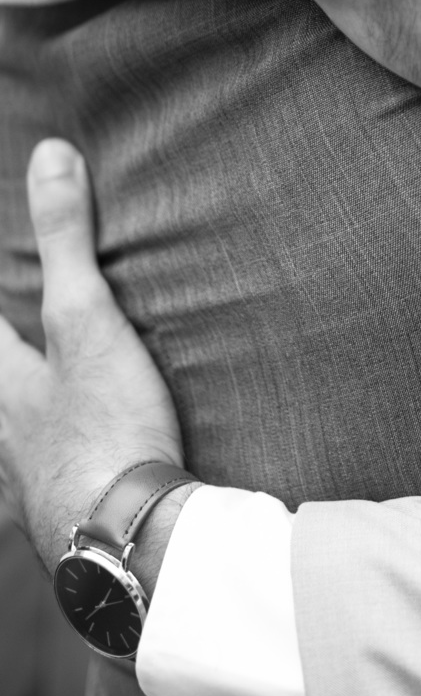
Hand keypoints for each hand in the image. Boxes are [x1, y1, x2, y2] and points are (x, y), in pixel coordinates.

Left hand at [0, 140, 190, 584]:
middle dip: (13, 356)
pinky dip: (54, 454)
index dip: (1, 302)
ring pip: (12, 433)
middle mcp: (2, 433)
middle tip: (26, 341)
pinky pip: (44, 474)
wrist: (132, 540)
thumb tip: (50, 156)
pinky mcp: (63, 511)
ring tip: (44, 398)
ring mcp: (27, 479)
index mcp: (1, 384)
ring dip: (27, 409)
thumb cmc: (105, 427)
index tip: (9, 283)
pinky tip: (83, 460)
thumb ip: (66, 240)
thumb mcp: (86, 320)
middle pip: (0, 385)